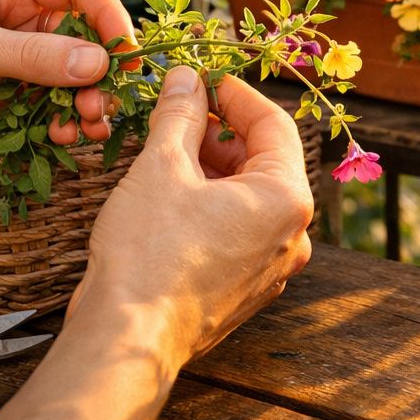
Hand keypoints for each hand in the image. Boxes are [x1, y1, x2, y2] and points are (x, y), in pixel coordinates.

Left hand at [0, 0, 133, 151]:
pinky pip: (51, 102)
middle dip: (101, 70)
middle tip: (103, 106)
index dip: (110, 17)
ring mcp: (14, 54)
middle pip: (86, 33)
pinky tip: (64, 136)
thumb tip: (99, 63)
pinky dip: (65, 119)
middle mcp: (19, 12)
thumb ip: (34, 55)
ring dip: (88, 100)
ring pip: (74, 73)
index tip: (126, 57)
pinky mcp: (6, 92)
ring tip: (89, 127)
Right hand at [69, 68, 313, 367]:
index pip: (273, 124)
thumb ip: (180, 115)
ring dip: (213, 169)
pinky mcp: (245, 290)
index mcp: (287, 199)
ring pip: (249, 198)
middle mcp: (292, 235)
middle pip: (264, 162)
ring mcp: (271, 268)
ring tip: (168, 153)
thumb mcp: (162, 166)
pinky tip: (171, 197)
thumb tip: (185, 78)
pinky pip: (237, 232)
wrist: (127, 341)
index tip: (203, 78)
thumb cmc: (149, 253)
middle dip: (221, 133)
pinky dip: (211, 206)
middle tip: (179, 112)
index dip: (235, 94)